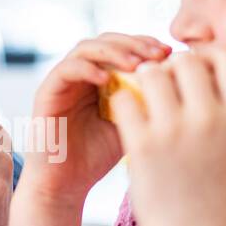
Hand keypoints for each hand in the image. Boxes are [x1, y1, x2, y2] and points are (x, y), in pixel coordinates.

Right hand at [22, 32, 169, 205]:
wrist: (65, 185)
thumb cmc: (97, 158)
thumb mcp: (131, 126)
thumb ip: (145, 101)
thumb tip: (179, 80)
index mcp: (102, 78)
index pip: (125, 47)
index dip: (147, 44)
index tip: (172, 54)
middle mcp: (81, 74)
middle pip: (107, 40)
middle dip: (134, 43)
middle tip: (158, 54)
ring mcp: (63, 81)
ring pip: (86, 48)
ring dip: (113, 52)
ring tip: (136, 64)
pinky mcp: (46, 93)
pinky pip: (66, 70)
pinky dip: (87, 69)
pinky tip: (107, 79)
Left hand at [108, 46, 225, 225]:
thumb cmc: (213, 195)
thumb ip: (224, 112)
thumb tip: (208, 72)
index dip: (209, 55)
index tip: (197, 67)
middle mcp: (209, 120)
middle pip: (186, 62)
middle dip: (171, 68)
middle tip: (163, 85)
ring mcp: (174, 131)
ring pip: (151, 74)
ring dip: (144, 80)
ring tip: (143, 98)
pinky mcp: (142, 146)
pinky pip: (124, 100)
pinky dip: (123, 103)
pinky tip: (127, 118)